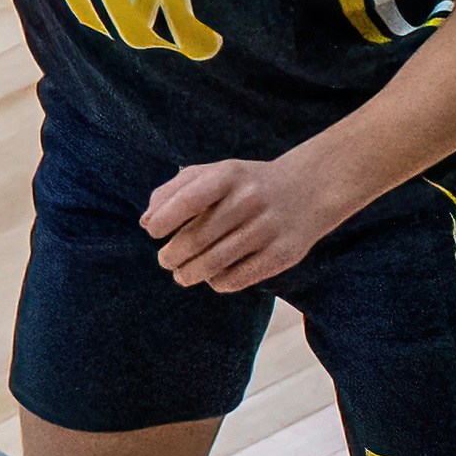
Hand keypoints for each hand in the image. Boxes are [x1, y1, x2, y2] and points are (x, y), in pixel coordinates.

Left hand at [138, 155, 356, 293]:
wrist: (309, 189)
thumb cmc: (245, 184)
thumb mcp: (213, 173)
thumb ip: (174, 191)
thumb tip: (146, 222)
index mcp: (227, 175)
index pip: (186, 201)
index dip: (163, 221)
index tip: (154, 232)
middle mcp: (248, 200)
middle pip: (196, 239)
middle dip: (172, 255)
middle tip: (166, 261)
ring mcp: (268, 228)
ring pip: (214, 263)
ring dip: (189, 274)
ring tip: (181, 274)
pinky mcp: (283, 254)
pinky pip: (238, 278)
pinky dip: (217, 282)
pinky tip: (213, 277)